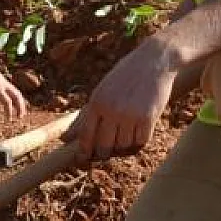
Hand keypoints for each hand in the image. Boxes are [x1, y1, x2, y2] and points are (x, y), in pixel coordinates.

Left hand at [0, 60, 27, 118]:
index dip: (9, 111)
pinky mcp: (5, 81)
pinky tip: (15, 104)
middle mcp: (4, 86)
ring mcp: (6, 83)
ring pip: (18, 93)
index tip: (9, 120)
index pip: (7, 102)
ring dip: (21, 103)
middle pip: (17, 97)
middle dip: (20, 107)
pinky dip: (17, 98)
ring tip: (21, 113)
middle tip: (20, 118)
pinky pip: (15, 91)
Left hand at [66, 43, 176, 163]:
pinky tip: (139, 132)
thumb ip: (86, 115)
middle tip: (107, 151)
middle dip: (104, 153)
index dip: (84, 152)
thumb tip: (66, 139)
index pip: (86, 136)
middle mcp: (111, 109)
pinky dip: (139, 142)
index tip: (83, 159)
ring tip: (126, 134)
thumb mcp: (102, 90)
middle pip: (104, 147)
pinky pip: (141, 142)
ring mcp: (130, 114)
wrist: (154, 61)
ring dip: (124, 146)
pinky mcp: (148, 118)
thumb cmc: (125, 76)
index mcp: (96, 102)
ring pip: (123, 147)